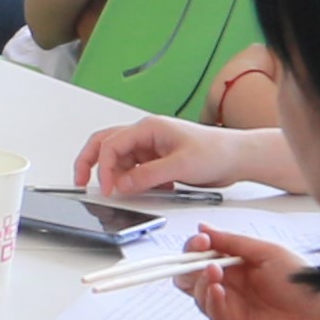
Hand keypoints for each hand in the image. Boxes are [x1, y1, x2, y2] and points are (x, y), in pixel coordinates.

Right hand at [74, 115, 237, 196]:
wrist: (238, 157)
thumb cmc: (216, 151)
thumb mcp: (180, 166)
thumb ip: (148, 176)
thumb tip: (121, 185)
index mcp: (148, 128)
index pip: (111, 145)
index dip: (103, 168)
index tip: (106, 189)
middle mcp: (145, 135)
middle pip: (104, 144)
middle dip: (90, 162)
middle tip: (81, 182)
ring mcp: (150, 147)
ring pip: (119, 159)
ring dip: (115, 175)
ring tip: (120, 191)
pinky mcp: (156, 160)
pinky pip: (134, 170)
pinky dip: (133, 181)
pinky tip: (149, 189)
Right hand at [182, 233, 319, 319]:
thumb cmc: (302, 287)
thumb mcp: (268, 254)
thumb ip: (234, 242)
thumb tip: (202, 228)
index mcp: (238, 270)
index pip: (204, 257)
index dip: (196, 247)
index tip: (200, 240)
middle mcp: (231, 291)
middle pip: (192, 277)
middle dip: (189, 263)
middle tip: (199, 254)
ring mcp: (230, 313)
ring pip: (198, 295)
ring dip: (201, 280)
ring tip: (215, 271)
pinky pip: (212, 316)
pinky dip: (211, 301)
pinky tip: (217, 289)